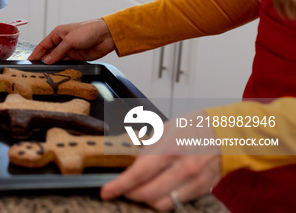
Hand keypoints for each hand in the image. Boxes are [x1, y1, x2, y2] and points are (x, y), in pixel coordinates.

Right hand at [28, 19, 115, 63]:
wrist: (106, 35)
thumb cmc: (89, 30)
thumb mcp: (70, 40)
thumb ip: (58, 51)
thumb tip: (48, 60)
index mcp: (59, 33)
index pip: (44, 44)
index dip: (36, 53)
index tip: (30, 60)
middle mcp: (63, 41)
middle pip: (49, 53)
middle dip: (43, 60)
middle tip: (36, 68)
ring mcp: (70, 49)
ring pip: (57, 59)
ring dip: (53, 65)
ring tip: (46, 72)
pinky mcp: (77, 57)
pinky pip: (66, 63)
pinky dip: (62, 67)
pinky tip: (58, 71)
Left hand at [101, 111, 221, 210]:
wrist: (224, 131)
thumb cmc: (192, 127)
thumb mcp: (164, 129)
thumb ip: (147, 148)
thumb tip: (130, 164)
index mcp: (170, 148)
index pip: (139, 174)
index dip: (119, 186)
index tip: (106, 191)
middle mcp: (183, 167)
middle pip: (148, 193)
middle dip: (130, 194)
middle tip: (122, 189)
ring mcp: (194, 181)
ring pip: (162, 203)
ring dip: (146, 200)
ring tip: (138, 190)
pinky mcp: (202, 189)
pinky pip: (177, 203)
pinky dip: (162, 200)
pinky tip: (157, 191)